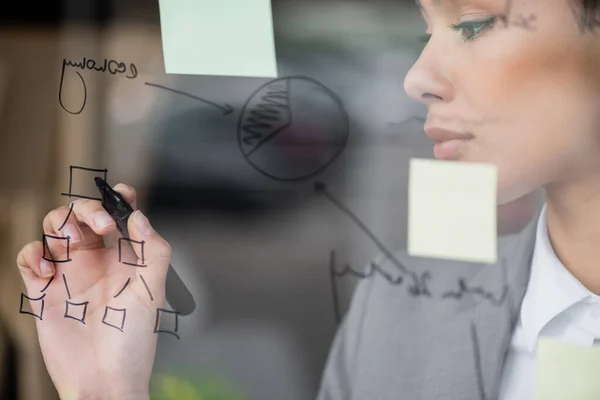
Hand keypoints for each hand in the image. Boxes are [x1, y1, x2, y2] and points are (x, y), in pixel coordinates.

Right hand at [16, 184, 170, 399]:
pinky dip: (33, 254)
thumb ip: (152, 250)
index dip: (119, 199)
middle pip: (82, 214)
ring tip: (69, 246)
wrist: (105, 379)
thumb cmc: (134, 339)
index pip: (119, 217)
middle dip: (89, 209)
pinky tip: (47, 270)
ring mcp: (68, 273)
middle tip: (102, 226)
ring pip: (53, 228)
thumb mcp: (152, 291)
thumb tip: (139, 217)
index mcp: (124, 258)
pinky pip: (29, 257)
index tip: (122, 192)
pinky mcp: (43, 290)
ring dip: (59, 225)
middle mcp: (95, 261)